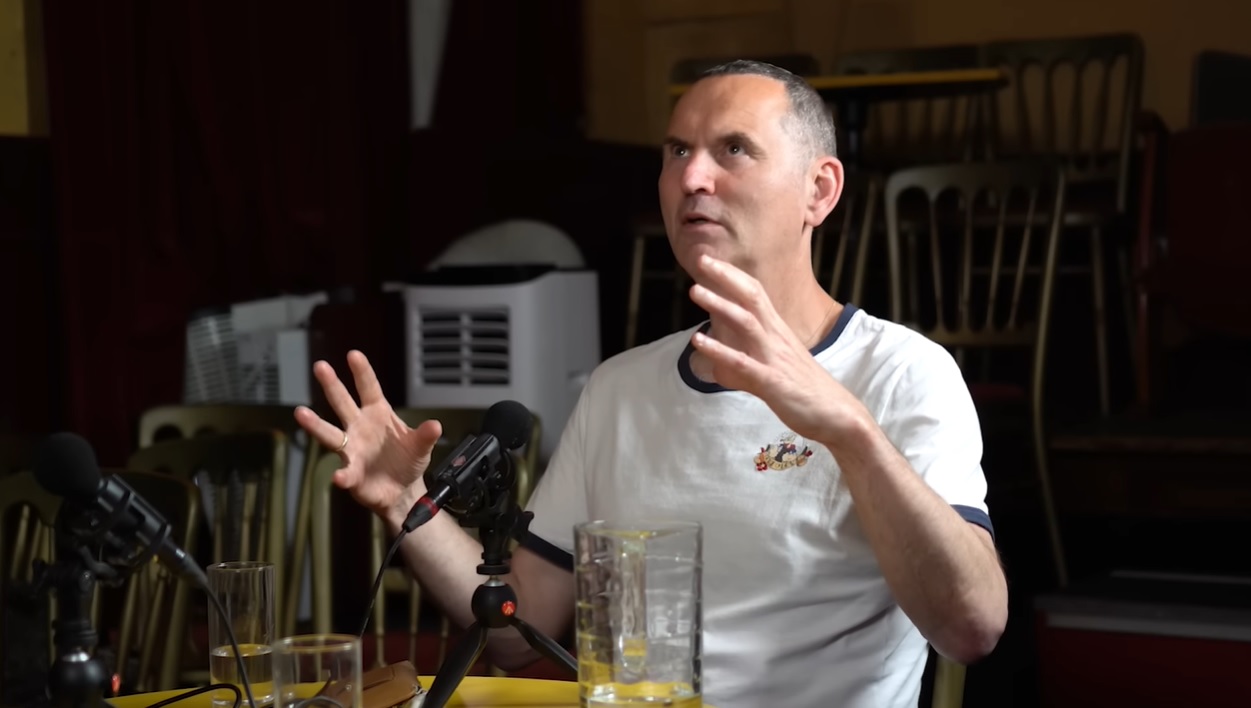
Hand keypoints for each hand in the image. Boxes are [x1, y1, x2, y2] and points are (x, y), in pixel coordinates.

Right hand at [293, 350, 441, 522]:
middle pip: (342, 402)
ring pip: (330, 433)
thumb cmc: (407, 461)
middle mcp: (359, 427)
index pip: (369, 388)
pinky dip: (342, 475)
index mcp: (377, 414)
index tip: (353, 354)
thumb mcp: (421, 447)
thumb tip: (436, 426)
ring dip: (315, 424)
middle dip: (331, 384)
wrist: (402, 490)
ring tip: (302, 413)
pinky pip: (345, 472)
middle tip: (320, 366)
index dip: (362, 372)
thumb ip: (426, 436)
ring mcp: (352, 449)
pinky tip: (339, 477)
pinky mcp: (351, 472)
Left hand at [687, 255, 865, 444]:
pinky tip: (698, 341)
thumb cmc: (805, 392)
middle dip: (726, 276)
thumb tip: (722, 369)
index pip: (756, 293)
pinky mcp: (773, 382)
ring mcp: (776, 358)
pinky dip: (720, 351)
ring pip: (747, 323)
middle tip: (701, 257)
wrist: (839, 416)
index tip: (710, 259)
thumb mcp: (774, 371)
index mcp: (779, 332)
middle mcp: (777, 339)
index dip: (733, 275)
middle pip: (752, 297)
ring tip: (694, 291)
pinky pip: (743, 363)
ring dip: (721, 305)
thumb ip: (746, 366)